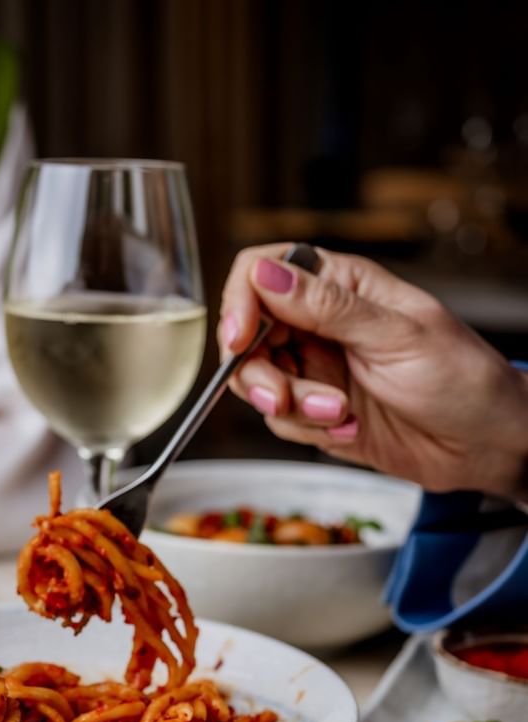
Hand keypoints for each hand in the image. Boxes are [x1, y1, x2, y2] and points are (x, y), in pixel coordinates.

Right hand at [219, 244, 527, 501]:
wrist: (485, 444)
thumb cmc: (461, 377)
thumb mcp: (396, 335)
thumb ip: (326, 307)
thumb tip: (266, 273)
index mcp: (340, 285)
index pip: (262, 272)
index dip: (241, 301)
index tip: (239, 339)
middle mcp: (319, 324)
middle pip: (248, 335)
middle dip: (257, 371)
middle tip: (280, 397)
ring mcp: (316, 369)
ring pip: (259, 382)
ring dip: (291, 406)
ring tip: (339, 414)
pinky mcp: (316, 413)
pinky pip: (282, 421)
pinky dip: (309, 429)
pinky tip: (351, 428)